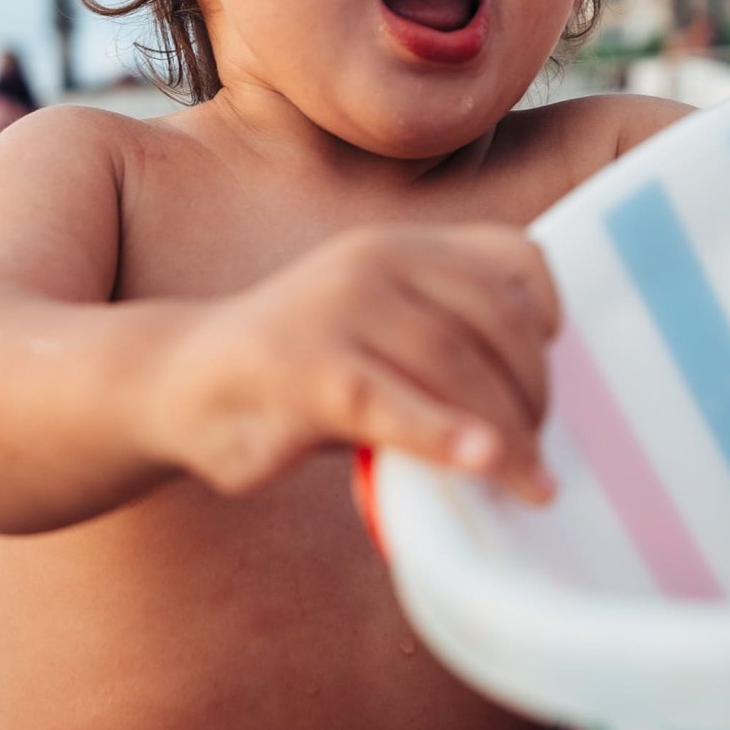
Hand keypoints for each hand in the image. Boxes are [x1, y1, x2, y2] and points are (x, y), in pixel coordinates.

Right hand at [144, 224, 559, 500]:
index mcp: (402, 246)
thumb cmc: (299, 371)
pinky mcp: (304, 369)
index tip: (552, 379)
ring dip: (508, 430)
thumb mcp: (377, 335)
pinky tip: (482, 463)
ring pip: (454, 363)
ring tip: (532, 483)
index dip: (549, 319)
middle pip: (495, 321)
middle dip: (534, 394)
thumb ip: (443, 345)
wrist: (177, 383)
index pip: (513, 258)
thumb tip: (537, 407)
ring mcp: (338, 309)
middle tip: (542, 454)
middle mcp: (376, 261)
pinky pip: (390, 402)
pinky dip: (443, 434)